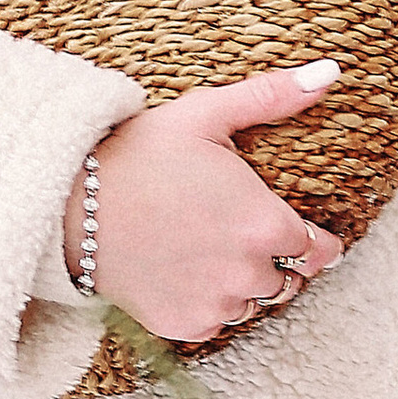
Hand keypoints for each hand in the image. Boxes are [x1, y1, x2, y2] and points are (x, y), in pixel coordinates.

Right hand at [65, 61, 344, 343]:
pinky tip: (186, 273)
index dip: (316, 242)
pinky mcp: (183, 325)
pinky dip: (210, 304)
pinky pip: (216, 324)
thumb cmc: (139, 155)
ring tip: (213, 253)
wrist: (68, 206)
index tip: (307, 235)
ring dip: (246, 286)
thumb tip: (329, 73)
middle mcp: (247, 273)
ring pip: (253, 304)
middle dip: (278, 261)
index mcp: (265, 224)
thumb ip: (272, 96)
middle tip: (244, 236)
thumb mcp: (205, 114)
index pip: (319, 251)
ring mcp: (215, 304)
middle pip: (288, 280)